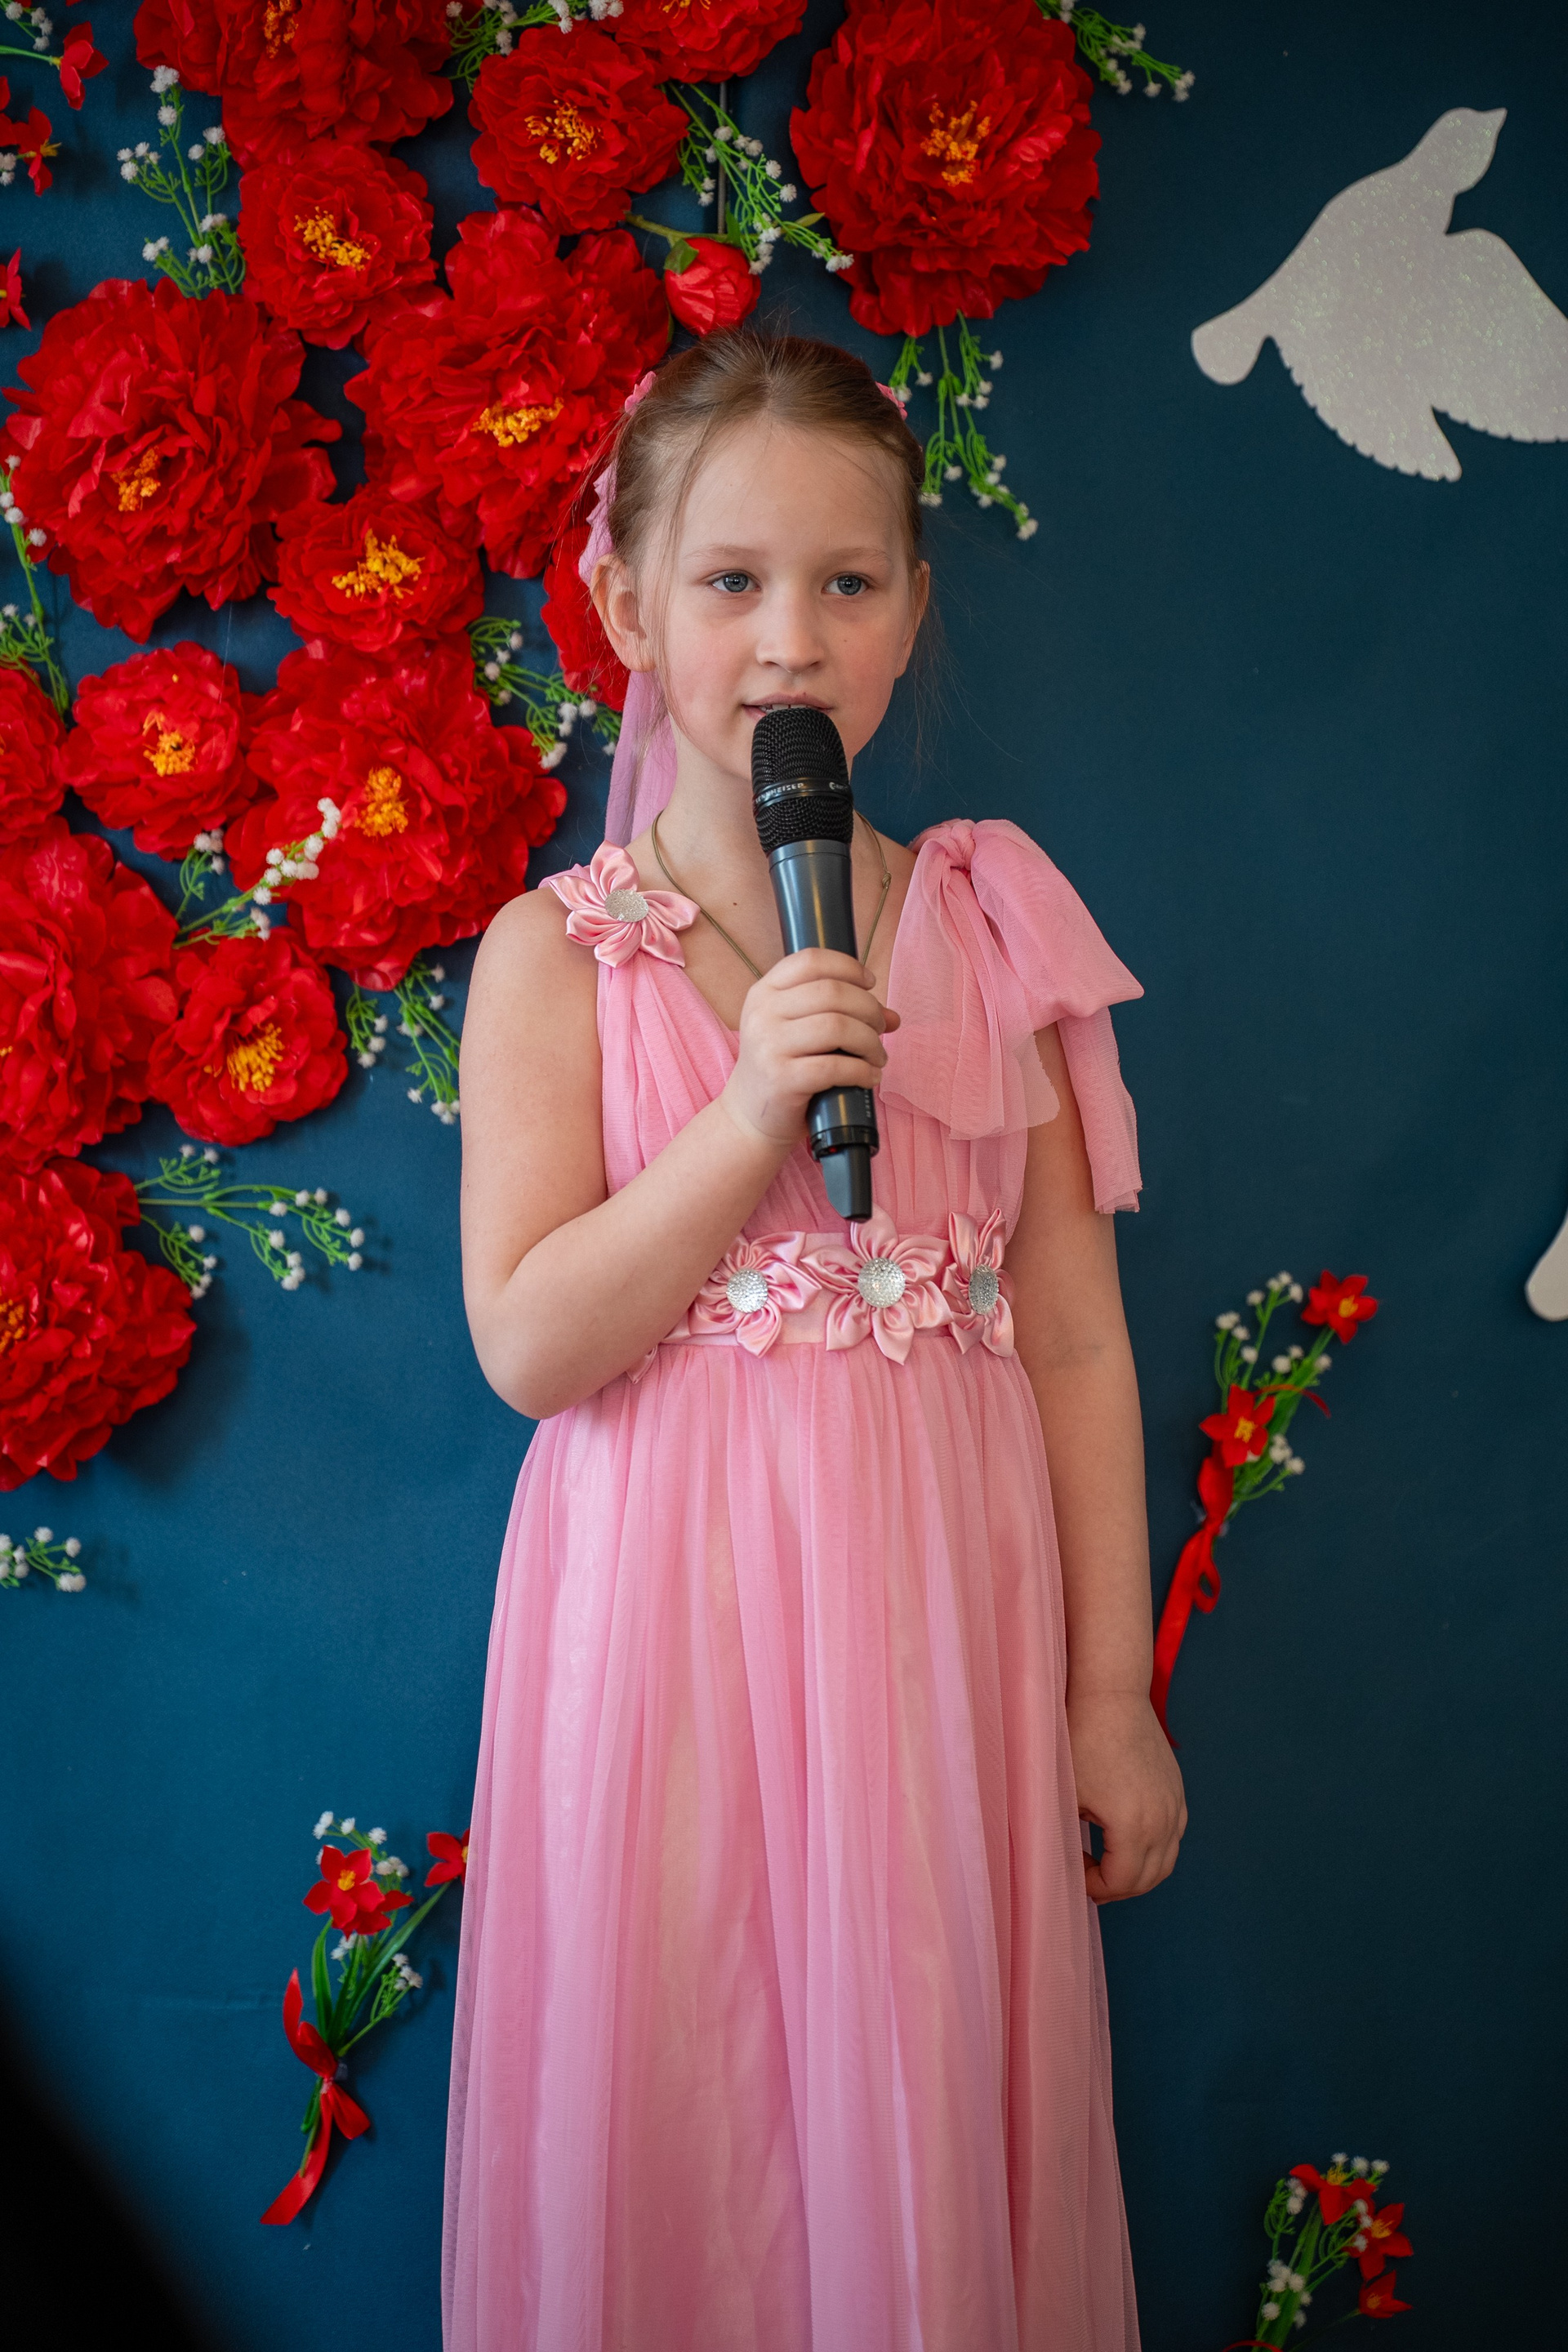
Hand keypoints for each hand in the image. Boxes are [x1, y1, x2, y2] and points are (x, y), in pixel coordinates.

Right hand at [719, 946, 899, 1151]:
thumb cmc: (783, 1069)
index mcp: (764, 992)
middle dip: (868, 1009)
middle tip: (881, 1028)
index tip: (869, 985)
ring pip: (837, 1026)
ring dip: (870, 1041)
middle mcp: (762, 1014)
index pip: (810, 960)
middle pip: (832, 992)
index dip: (848, 967)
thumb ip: (839, 1014)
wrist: (750, 1118)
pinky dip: (863, 1071)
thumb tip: (893, 1017)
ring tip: (878, 1055)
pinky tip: (870, 1076)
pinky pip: (835, 1067)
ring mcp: (769, 1046)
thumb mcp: (799, 1033)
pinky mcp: (781, 1079)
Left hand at [1068, 1688, 1186, 1902]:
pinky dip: (1154, 1850)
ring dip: (1138, 1871)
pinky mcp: (1177, 1790)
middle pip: (1149, 1878)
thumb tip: (1064, 1864)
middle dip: (1117, 1886)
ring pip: (1166, 1860)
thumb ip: (1069, 1838)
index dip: (1095, 1887)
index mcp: (1134, 1826)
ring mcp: (1176, 1805)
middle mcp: (1164, 1821)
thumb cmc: (1082, 1740)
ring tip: (1107, 1864)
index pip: (1122, 1882)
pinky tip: (1126, 1840)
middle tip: (1089, 1878)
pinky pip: (1174, 1836)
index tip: (1074, 1871)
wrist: (1111, 1696)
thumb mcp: (1067, 1795)